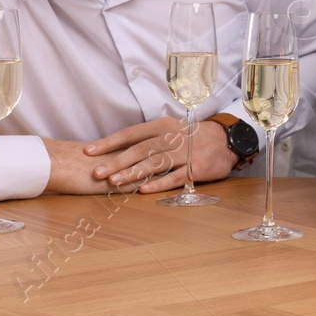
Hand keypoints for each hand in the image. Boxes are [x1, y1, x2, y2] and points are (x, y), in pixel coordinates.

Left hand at [82, 116, 236, 195]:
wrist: (226, 140)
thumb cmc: (191, 138)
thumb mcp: (170, 130)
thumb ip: (147, 139)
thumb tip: (114, 151)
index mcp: (162, 126)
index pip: (131, 133)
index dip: (109, 142)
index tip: (89, 151)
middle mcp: (172, 136)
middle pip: (140, 149)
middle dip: (116, 161)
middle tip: (96, 172)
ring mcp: (185, 152)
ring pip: (155, 162)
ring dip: (133, 172)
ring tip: (114, 182)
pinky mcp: (196, 167)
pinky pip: (175, 176)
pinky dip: (158, 183)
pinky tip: (143, 190)